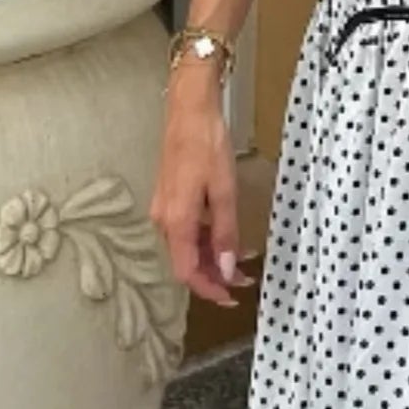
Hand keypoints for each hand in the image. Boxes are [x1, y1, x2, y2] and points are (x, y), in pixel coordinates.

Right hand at [149, 71, 252, 307]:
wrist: (189, 110)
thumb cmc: (207, 145)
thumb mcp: (224, 191)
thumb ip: (225, 233)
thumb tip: (227, 270)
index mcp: (175, 221)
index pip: (187, 272)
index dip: (209, 289)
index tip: (231, 298)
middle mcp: (163, 220)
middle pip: (186, 261)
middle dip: (214, 275)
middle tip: (245, 280)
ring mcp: (163, 208)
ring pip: (186, 246)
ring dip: (211, 258)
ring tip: (241, 261)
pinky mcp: (169, 198)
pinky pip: (186, 230)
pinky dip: (205, 240)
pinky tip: (225, 237)